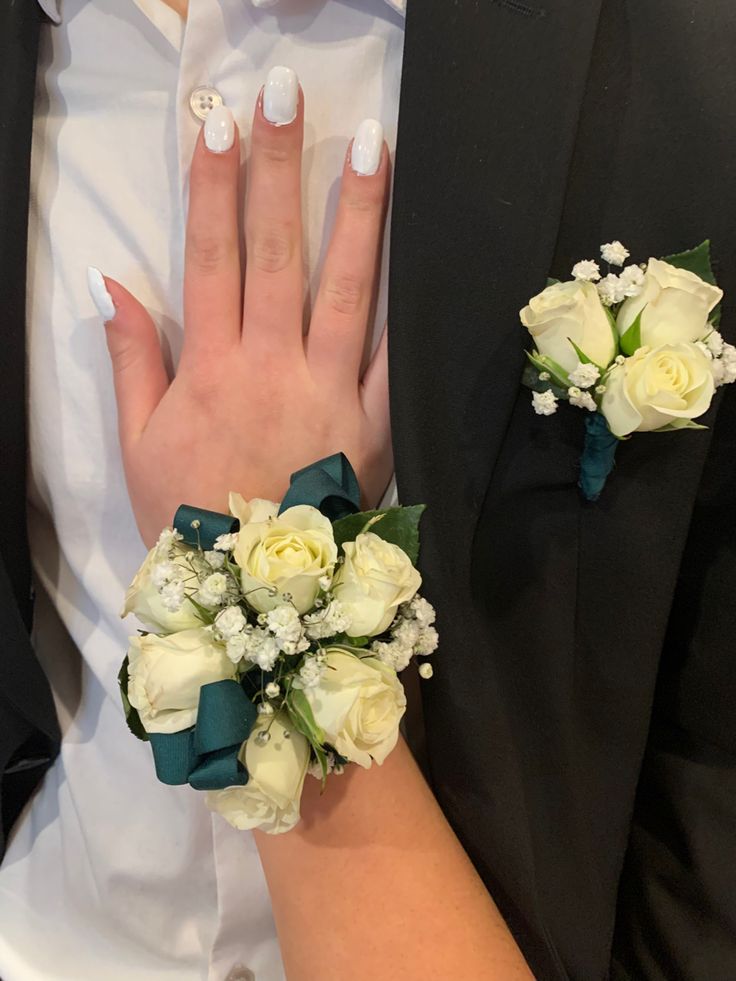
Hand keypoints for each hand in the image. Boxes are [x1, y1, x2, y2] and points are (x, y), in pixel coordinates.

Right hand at [95, 78, 391, 546]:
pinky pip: (392, 353)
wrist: (259, 592)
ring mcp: (331, 389)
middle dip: (278, 167)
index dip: (211, 186)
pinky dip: (404, 301)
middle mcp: (272, 365)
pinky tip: (418, 247)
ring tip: (371, 143)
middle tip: (286, 95)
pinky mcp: (375, 421)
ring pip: (344, 286)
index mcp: (212, 369)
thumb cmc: (191, 517)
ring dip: (356, 210)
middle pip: (276, 250)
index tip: (217, 123)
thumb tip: (111, 283)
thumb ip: (132, 360)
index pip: (210, 257)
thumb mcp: (140, 445)